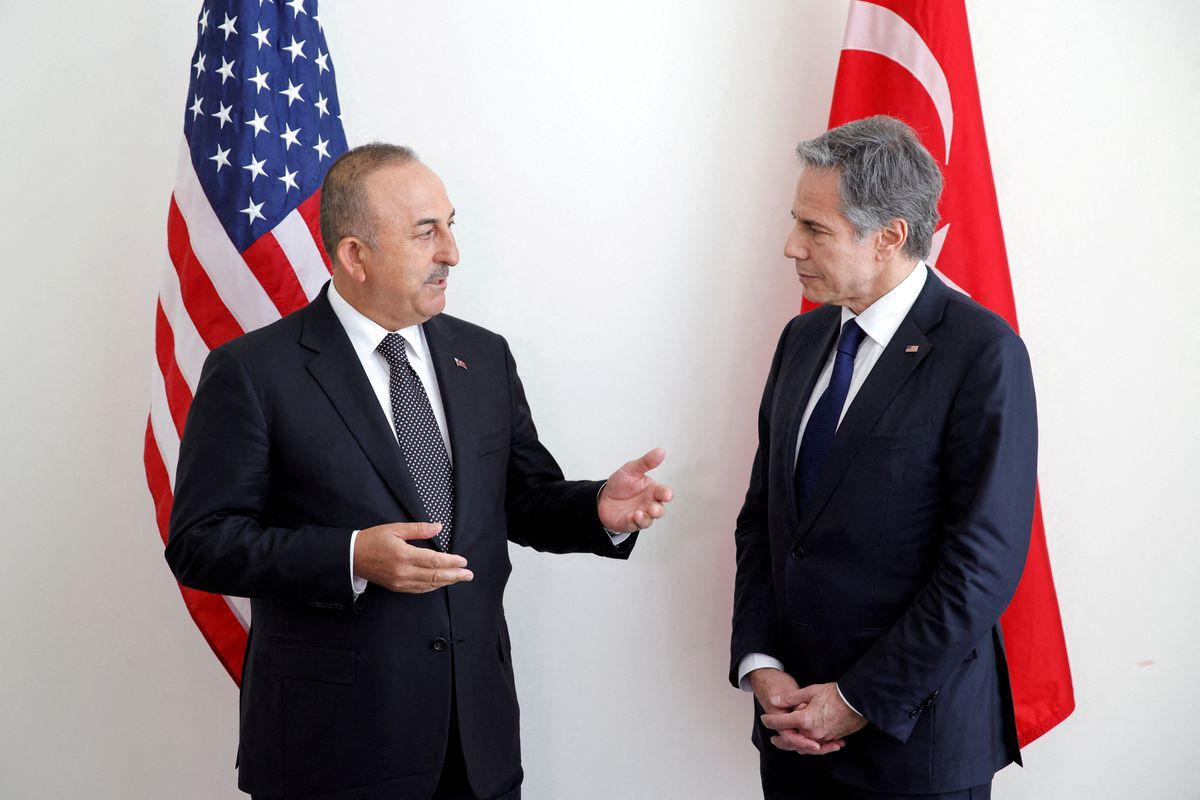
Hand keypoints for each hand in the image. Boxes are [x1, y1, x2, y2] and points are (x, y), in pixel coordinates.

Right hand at [353, 522, 473, 592]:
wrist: (352, 556)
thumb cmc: (373, 540)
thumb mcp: (395, 528)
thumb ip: (419, 529)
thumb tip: (439, 527)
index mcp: (404, 555)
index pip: (434, 561)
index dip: (451, 562)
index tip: (463, 561)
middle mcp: (403, 571)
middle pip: (435, 576)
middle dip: (455, 575)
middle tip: (469, 574)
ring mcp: (400, 582)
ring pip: (428, 584)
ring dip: (446, 582)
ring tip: (459, 579)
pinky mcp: (396, 587)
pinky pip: (419, 589)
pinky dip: (432, 586)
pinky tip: (440, 583)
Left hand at [597, 448, 673, 532]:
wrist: (603, 497)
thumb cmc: (621, 484)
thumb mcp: (631, 469)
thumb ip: (646, 462)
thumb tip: (660, 451)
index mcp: (652, 490)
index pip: (663, 493)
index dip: (666, 494)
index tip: (666, 495)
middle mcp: (649, 504)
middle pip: (659, 510)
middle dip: (658, 510)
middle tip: (653, 508)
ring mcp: (640, 514)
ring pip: (648, 520)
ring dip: (645, 518)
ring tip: (638, 513)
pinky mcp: (630, 523)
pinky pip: (634, 525)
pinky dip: (633, 522)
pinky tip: (630, 516)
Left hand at [760, 682, 865, 752]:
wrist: (857, 701)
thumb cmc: (835, 694)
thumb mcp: (810, 691)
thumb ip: (791, 698)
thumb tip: (775, 701)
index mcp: (805, 719)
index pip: (781, 723)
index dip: (770, 721)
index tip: (764, 719)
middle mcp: (812, 732)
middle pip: (791, 740)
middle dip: (781, 740)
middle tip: (773, 740)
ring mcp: (823, 737)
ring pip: (804, 746)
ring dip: (795, 745)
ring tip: (789, 744)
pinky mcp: (832, 738)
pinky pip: (817, 746)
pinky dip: (810, 746)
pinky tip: (808, 744)